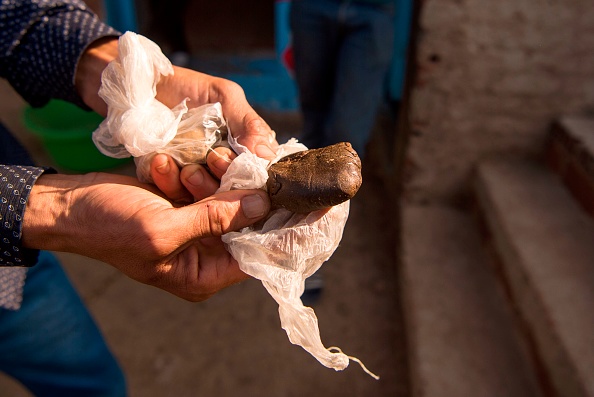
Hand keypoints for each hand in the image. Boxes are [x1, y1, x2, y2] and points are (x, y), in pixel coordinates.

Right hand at [21, 172, 270, 300]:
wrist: (69, 203)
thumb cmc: (108, 226)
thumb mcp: (162, 229)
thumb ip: (214, 218)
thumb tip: (262, 204)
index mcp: (202, 274)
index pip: (258, 255)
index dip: (283, 229)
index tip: (308, 202)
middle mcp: (204, 253)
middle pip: (245, 223)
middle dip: (233, 191)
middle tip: (219, 164)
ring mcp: (194, 227)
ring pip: (225, 198)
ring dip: (206, 178)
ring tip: (181, 170)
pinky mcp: (183, 204)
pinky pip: (202, 186)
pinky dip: (186, 174)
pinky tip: (164, 168)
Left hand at [76, 36, 278, 201]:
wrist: (141, 85)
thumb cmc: (187, 87)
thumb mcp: (225, 96)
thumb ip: (248, 123)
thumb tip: (267, 155)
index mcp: (242, 149)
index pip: (257, 172)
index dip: (252, 173)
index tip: (241, 161)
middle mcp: (221, 168)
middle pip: (233, 189)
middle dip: (224, 177)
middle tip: (213, 157)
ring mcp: (195, 177)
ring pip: (205, 196)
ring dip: (197, 184)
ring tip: (187, 168)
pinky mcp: (170, 183)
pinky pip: (174, 192)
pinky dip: (168, 180)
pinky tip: (161, 162)